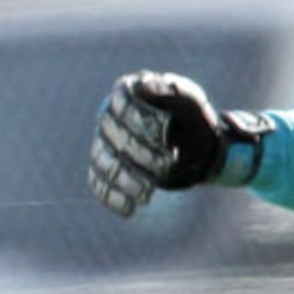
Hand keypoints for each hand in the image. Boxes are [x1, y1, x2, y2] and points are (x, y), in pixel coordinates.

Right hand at [87, 71, 269, 217]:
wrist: (195, 147)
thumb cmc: (192, 118)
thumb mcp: (191, 101)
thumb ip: (173, 89)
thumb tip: (146, 84)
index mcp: (127, 92)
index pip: (122, 103)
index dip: (140, 117)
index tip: (167, 132)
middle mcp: (108, 116)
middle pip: (114, 135)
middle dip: (141, 152)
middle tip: (169, 164)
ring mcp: (103, 144)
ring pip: (104, 162)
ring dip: (125, 179)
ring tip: (148, 195)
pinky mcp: (104, 168)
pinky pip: (98, 183)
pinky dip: (112, 197)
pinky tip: (129, 209)